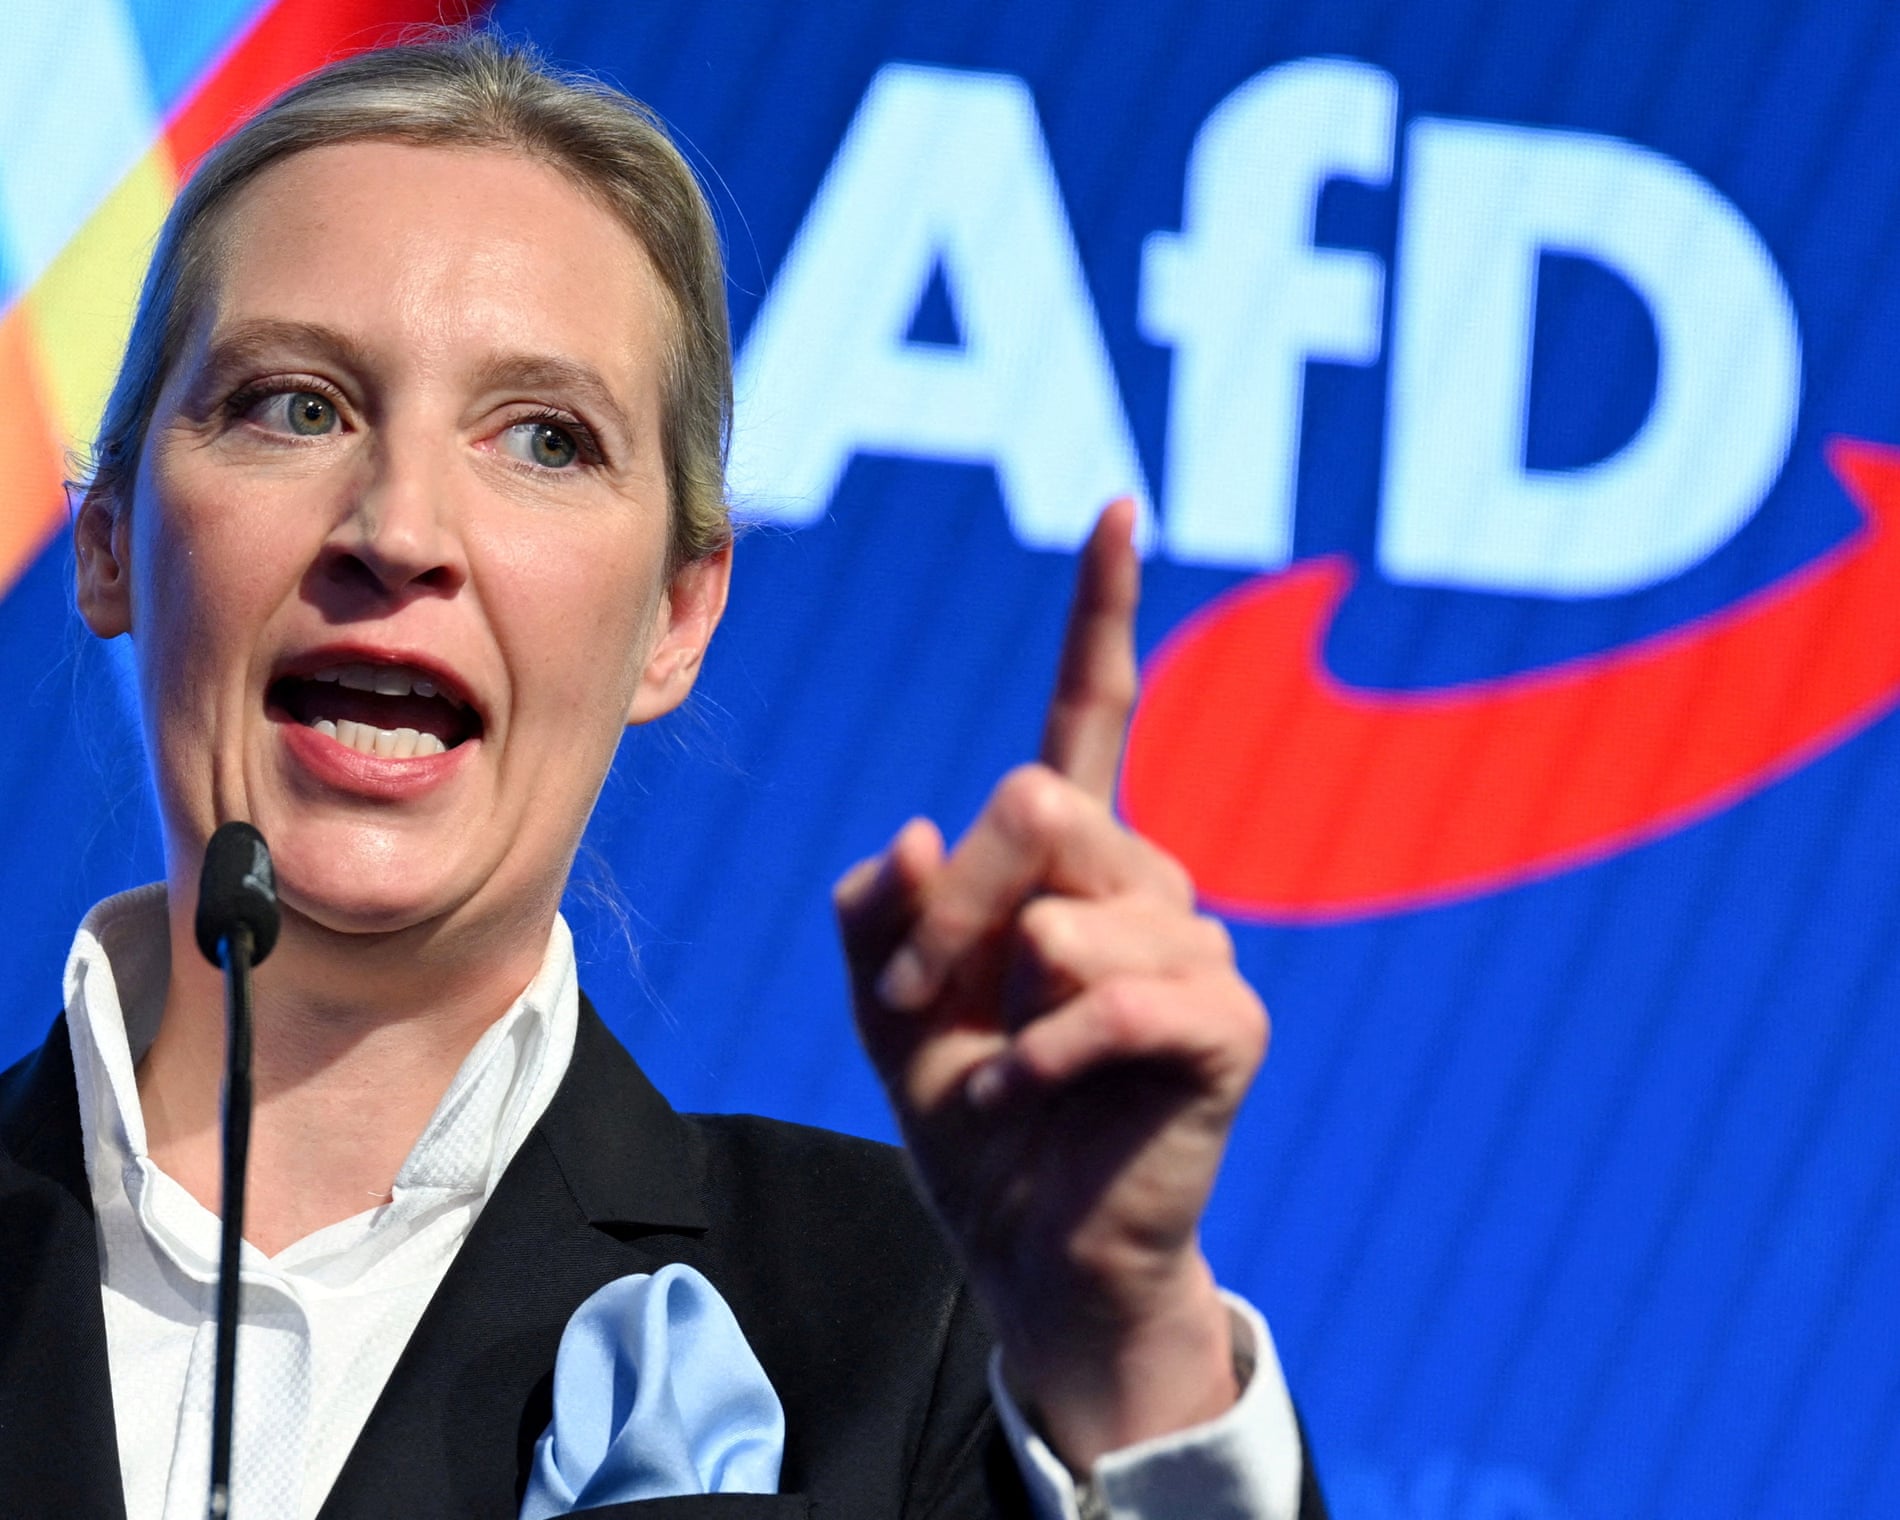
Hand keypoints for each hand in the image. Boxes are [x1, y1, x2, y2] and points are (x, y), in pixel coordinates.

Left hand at [834, 500, 1268, 1468]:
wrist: (1027, 1249)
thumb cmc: (967, 1114)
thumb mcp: (885, 1004)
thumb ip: (880, 912)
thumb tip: (920, 831)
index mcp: (1066, 858)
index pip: (1091, 711)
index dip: (1102, 613)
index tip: (1118, 508)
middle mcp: (1141, 877)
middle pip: (1037, 803)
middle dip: (957, 910)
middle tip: (931, 1000)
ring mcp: (1193, 944)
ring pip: (1075, 908)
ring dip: (999, 1005)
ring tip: (1000, 1073)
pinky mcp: (1227, 1022)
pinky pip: (1125, 996)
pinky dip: (1047, 1058)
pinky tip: (1031, 1096)